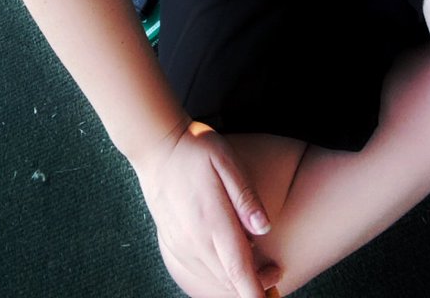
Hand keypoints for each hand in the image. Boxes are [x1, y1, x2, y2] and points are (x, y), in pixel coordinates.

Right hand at [134, 119, 280, 296]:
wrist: (155, 145)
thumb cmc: (195, 149)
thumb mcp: (226, 160)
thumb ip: (246, 197)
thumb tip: (265, 229)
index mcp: (212, 222)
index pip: (239, 271)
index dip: (256, 292)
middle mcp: (194, 241)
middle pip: (229, 281)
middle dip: (254, 285)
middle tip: (275, 271)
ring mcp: (181, 244)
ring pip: (214, 278)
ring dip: (236, 280)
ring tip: (258, 264)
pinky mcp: (172, 243)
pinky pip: (199, 270)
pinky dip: (218, 272)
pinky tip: (228, 256)